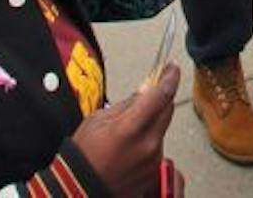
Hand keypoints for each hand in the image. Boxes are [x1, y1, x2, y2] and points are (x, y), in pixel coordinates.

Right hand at [70, 63, 179, 195]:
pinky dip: (150, 139)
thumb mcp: (98, 119)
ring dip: (153, 120)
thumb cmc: (84, 153)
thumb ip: (127, 104)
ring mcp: (153, 159)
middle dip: (161, 97)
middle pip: (167, 110)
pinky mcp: (154, 171)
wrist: (80, 188)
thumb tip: (147, 89)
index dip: (169, 77)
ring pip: (162, 128)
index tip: (172, 67)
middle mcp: (147, 144)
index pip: (161, 95)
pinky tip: (132, 145)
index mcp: (130, 128)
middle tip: (151, 91)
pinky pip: (158, 145)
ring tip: (129, 129)